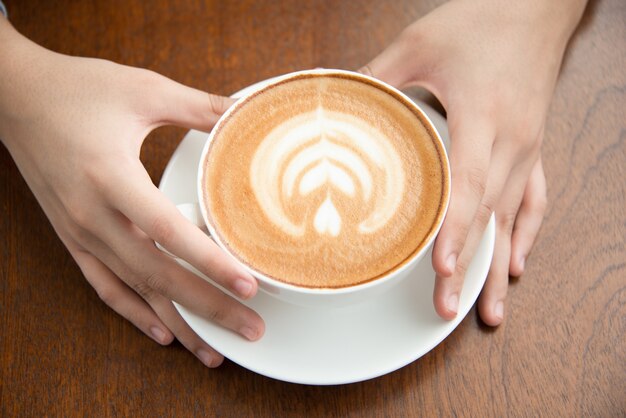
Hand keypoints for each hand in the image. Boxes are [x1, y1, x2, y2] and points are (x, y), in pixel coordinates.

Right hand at [0, 18, 263, 366]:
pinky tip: (163, 332)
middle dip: (207, 308)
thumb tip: (243, 115)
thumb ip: (198, 107)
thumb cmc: (77, 89)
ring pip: (134, 290)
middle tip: (250, 330)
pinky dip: (134, 313)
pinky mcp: (72, 238)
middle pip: (157, 275)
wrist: (14, 96)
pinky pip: (105, 286)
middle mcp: (92, 215)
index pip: (168, 233)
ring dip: (177, 323)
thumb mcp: (144, 89)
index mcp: (110, 177)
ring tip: (213, 352)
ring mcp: (79, 233)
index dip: (210, 263)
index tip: (248, 286)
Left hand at [360, 0, 584, 324]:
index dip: (455, 230)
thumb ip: (376, 78)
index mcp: (484, 117)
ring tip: (487, 312)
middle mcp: (513, 140)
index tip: (442, 269)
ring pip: (513, 218)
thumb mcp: (419, 44)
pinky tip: (514, 264)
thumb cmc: (482, 22)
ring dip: (498, 266)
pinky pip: (534, 200)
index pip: (469, 185)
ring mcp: (528, 147)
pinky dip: (524, 236)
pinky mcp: (534, 146)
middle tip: (446, 309)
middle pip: (490, 215)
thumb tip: (333, 104)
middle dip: (469, 267)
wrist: (536, 6)